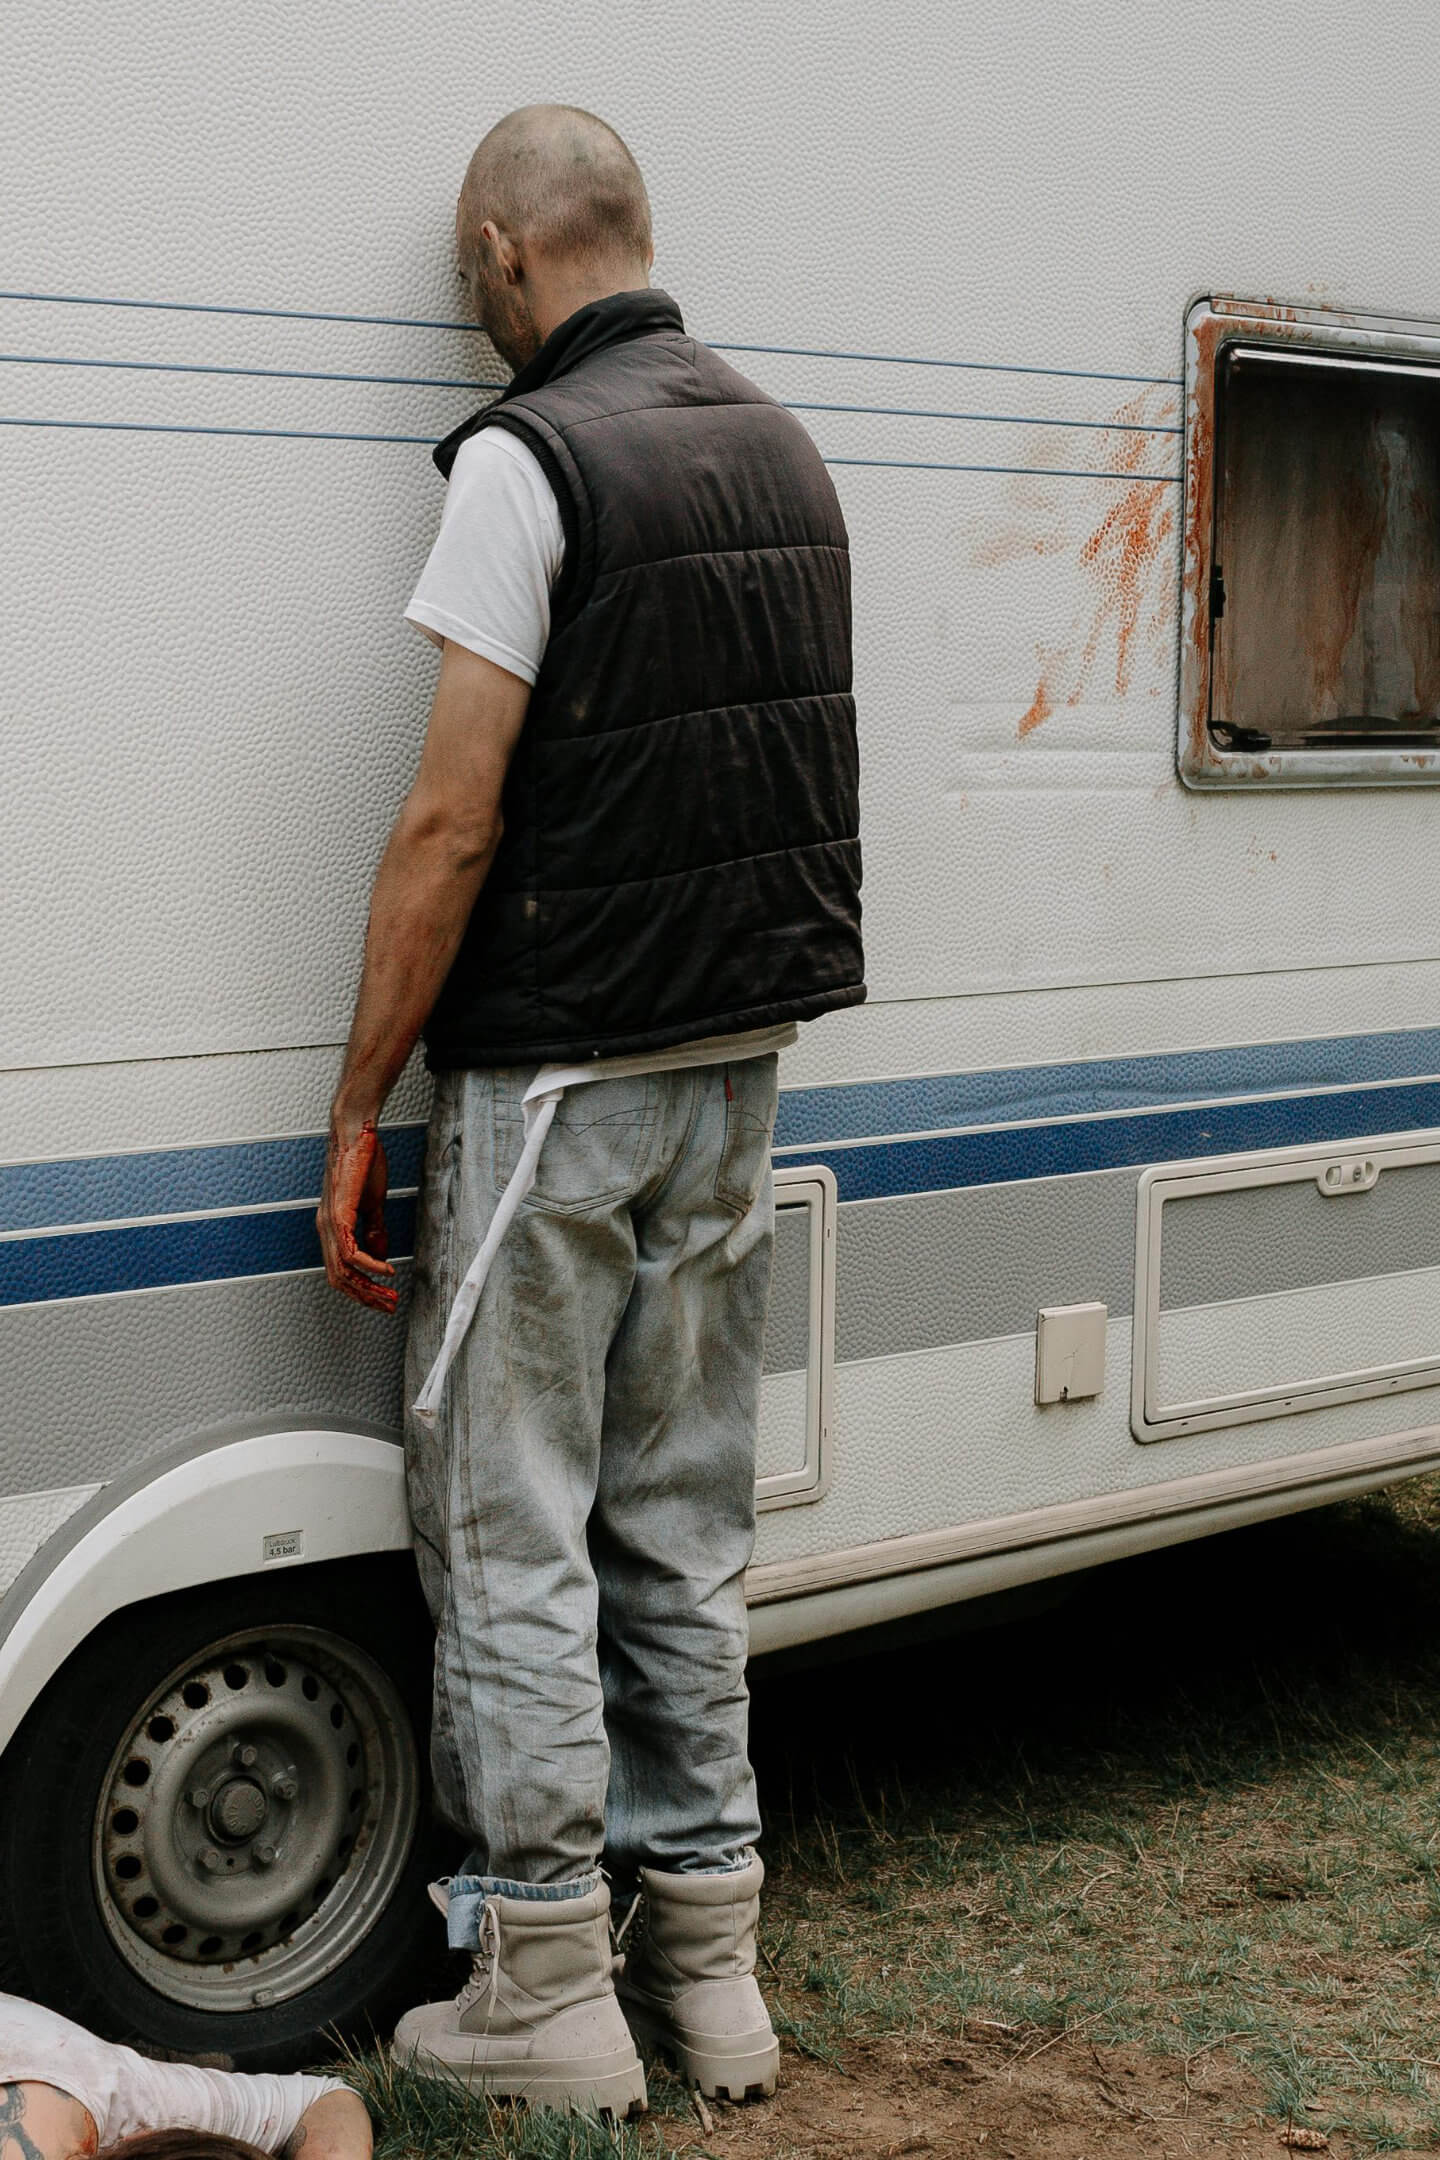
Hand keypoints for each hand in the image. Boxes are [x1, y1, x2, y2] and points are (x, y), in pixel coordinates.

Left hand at [317, 1116, 397, 1312]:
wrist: (356, 1133)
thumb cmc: (363, 1161)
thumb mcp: (371, 1201)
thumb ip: (374, 1229)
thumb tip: (380, 1254)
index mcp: (331, 1226)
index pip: (340, 1270)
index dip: (360, 1288)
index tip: (382, 1298)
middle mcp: (325, 1228)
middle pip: (339, 1278)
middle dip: (365, 1297)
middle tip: (388, 1306)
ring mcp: (330, 1222)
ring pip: (343, 1271)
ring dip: (369, 1287)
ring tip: (390, 1295)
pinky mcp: (339, 1214)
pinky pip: (351, 1252)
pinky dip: (370, 1266)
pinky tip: (386, 1270)